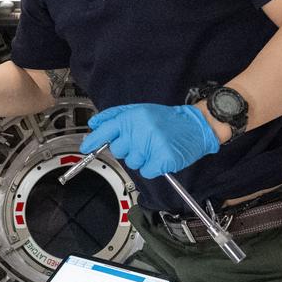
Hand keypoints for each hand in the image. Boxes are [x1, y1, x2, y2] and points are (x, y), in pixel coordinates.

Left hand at [80, 103, 219, 178]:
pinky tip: (160, 156)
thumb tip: (95, 123)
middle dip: (128, 150)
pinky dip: (153, 168)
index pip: (106, 130)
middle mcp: (140, 130)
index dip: (93, 140)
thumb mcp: (140, 110)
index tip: (85, 147)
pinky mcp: (162, 159)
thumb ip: (116, 115)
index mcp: (133, 117)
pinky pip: (146, 172)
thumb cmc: (167, 120)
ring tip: (154, 147)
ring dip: (142, 159)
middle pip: (119, 151)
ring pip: (132, 163)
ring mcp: (151, 145)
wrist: (196, 125)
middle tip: (142, 142)